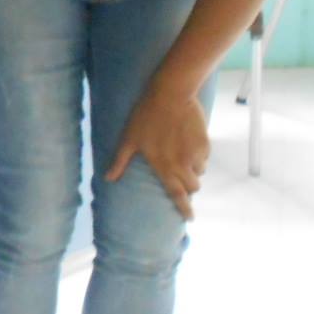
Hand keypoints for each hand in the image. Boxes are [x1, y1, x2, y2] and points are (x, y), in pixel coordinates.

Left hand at [105, 84, 209, 219]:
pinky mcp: (205, 143)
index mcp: (165, 167)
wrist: (171, 95)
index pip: (177, 195)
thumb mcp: (129, 139)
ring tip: (182, 158)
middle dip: (188, 187)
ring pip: (200, 172)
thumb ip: (120, 162)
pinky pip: (204, 157)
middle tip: (181, 180)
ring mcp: (196, 154)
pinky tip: (188, 144)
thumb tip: (108, 178)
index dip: (184, 209)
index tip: (189, 218)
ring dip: (193, 171)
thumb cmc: (145, 117)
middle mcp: (183, 165)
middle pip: (193, 187)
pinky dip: (198, 156)